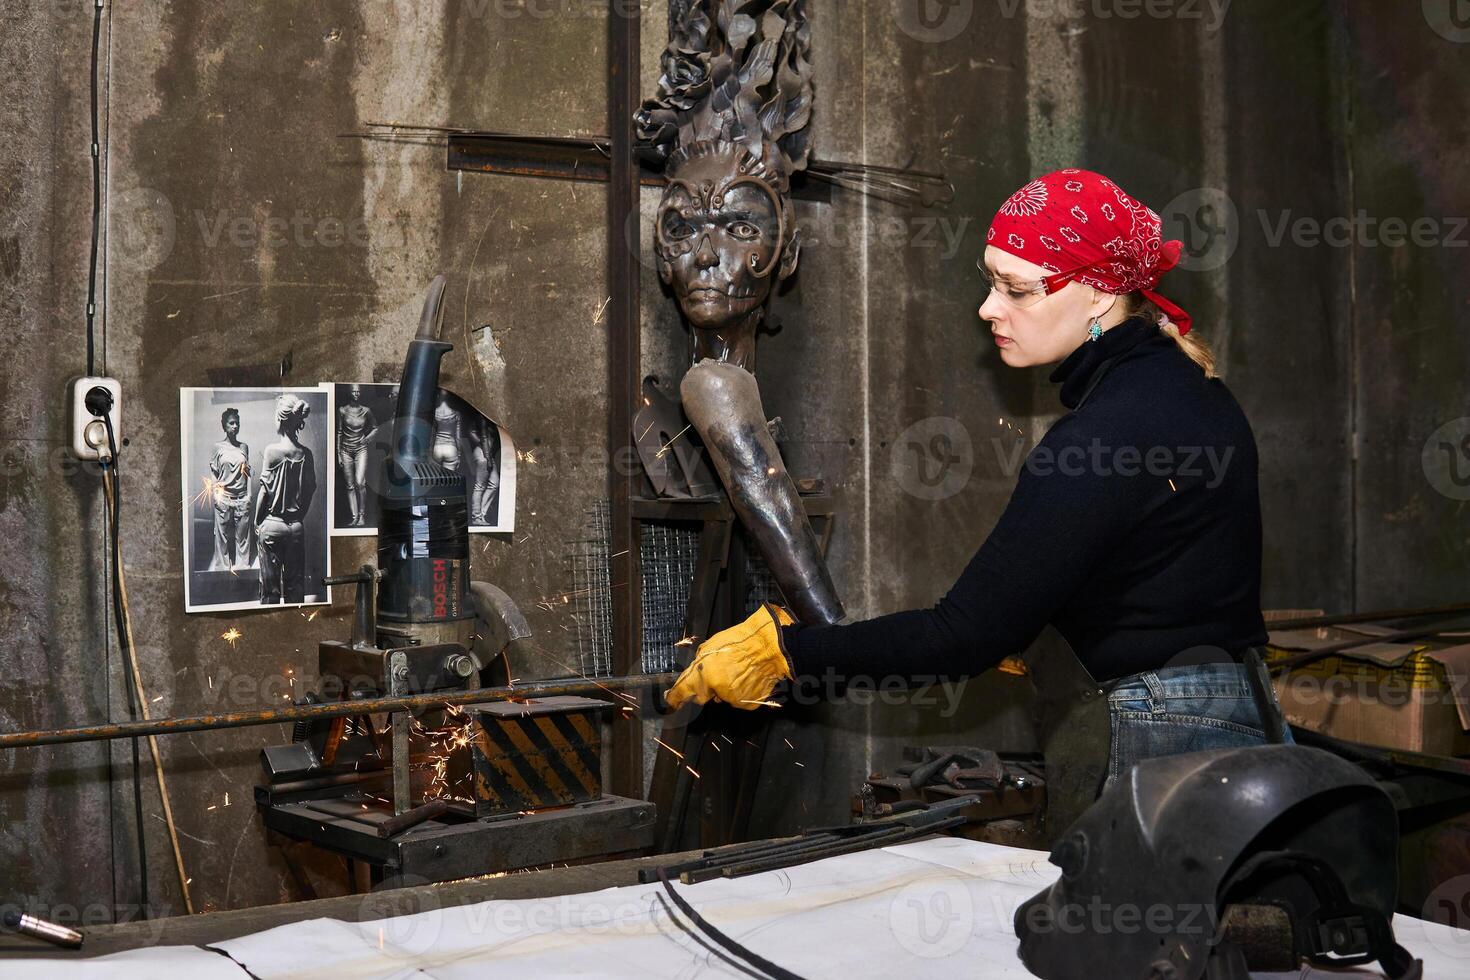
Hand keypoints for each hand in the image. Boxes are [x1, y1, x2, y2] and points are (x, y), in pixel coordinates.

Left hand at [665, 603, 795, 710]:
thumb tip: (694, 674)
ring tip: (738, 670)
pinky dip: (741, 691)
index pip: (683, 692)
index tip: (670, 703)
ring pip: (722, 697)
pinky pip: (738, 699)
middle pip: (703, 696)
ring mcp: (734, 699)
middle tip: (719, 671)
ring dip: (725, 688)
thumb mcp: (712, 645)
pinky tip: (748, 677)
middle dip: (705, 687)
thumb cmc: (742, 642)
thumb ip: (699, 664)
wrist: (771, 648)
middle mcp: (718, 691)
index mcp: (705, 674)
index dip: (674, 698)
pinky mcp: (748, 704)